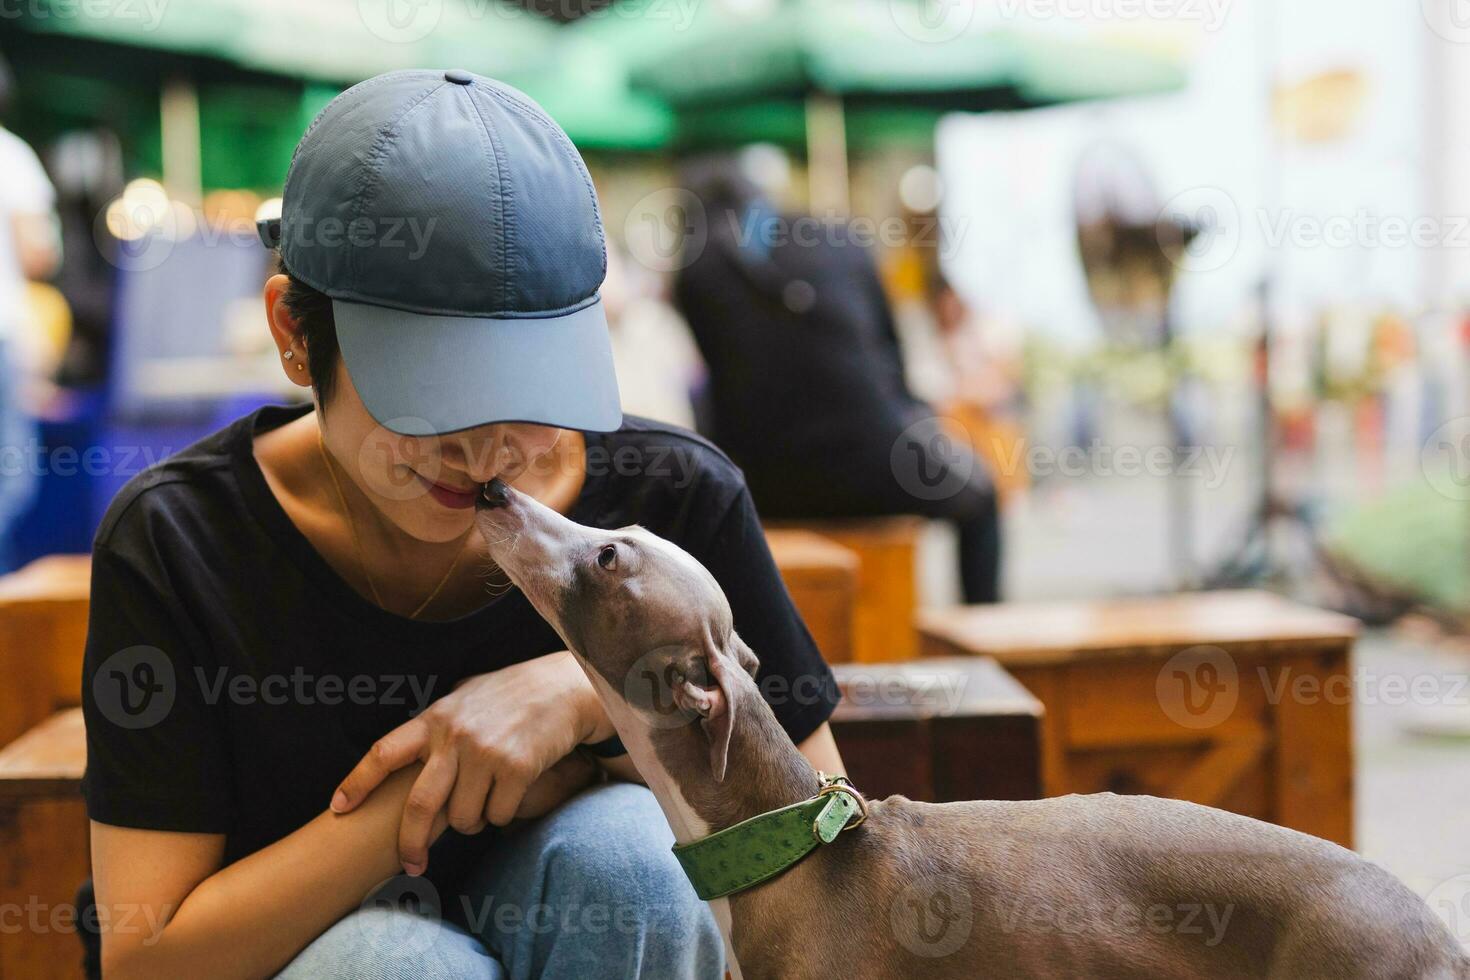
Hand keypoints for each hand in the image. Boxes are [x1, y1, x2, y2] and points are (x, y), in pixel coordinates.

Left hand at [330, 651, 612, 874]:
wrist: (564, 687)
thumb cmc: (512, 693)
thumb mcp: (466, 697)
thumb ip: (438, 723)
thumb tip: (406, 751)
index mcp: (436, 718)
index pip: (384, 752)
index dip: (356, 782)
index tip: (338, 809)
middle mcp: (455, 736)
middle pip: (420, 805)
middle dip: (412, 842)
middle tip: (412, 863)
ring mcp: (486, 753)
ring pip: (464, 818)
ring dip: (473, 821)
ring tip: (487, 799)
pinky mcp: (517, 768)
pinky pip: (498, 816)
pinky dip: (503, 814)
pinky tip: (513, 791)